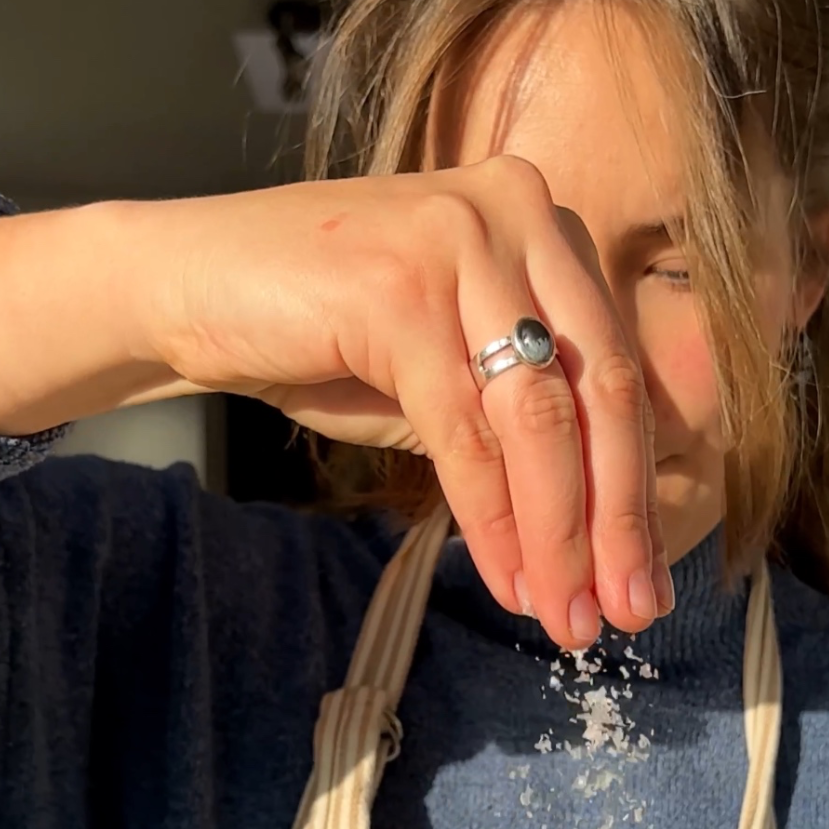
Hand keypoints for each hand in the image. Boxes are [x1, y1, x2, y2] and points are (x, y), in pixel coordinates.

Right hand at [143, 160, 668, 647]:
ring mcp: (459, 240)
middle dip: (616, 521)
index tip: (642, 583)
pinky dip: (491, 518)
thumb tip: (604, 535)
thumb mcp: (449, 375)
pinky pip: (464, 431)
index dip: (637, 490)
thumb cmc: (322, 336)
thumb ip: (523, 423)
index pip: (616, 375)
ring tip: (566, 617)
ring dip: (558, 534)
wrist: (185, 289)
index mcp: (546, 225)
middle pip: (600, 393)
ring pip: (537, 419)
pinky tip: (506, 579)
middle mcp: (519, 212)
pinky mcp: (398, 287)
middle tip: (626, 612)